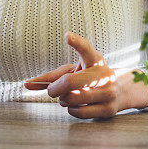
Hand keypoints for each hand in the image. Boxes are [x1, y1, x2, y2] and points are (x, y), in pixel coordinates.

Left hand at [24, 31, 147, 118]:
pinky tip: (77, 105)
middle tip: (52, 91)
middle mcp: (103, 74)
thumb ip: (51, 76)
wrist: (121, 91)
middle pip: (69, 82)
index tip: (67, 36)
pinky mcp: (108, 109)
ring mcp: (108, 92)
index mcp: (94, 59)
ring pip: (71, 99)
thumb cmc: (88, 77)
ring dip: (63, 100)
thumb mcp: (74, 71)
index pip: (85, 49)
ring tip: (68, 97)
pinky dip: (71, 110)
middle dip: (54, 89)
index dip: (76, 43)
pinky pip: (78, 112)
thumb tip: (26, 84)